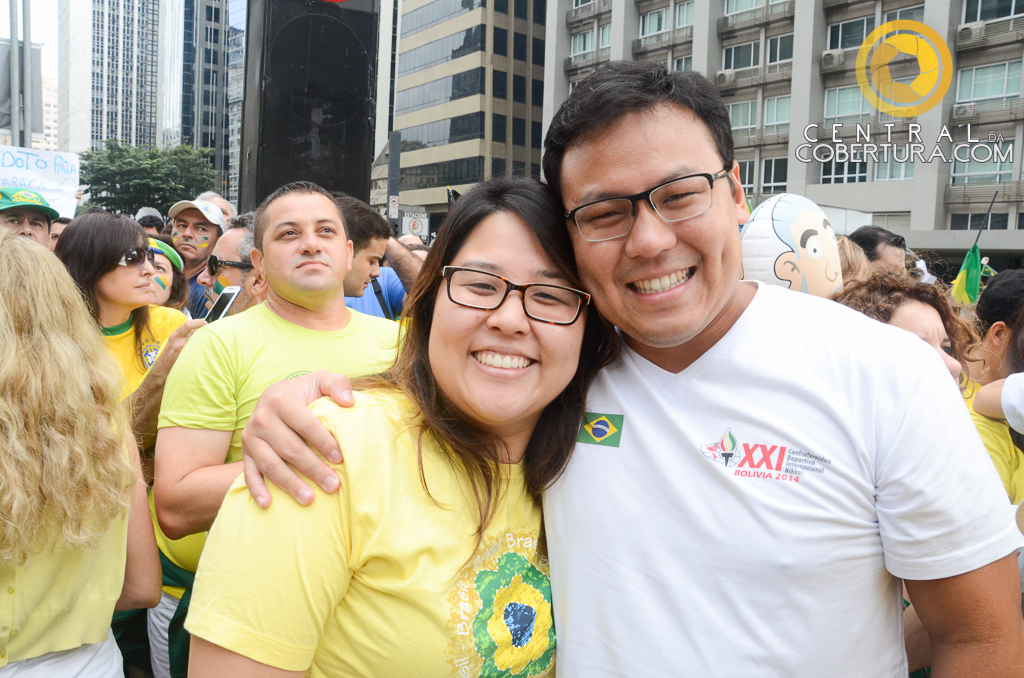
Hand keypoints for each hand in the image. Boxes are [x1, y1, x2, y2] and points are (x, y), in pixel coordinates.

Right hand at [154, 318, 205, 369]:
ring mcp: (184, 351)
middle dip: (204, 331)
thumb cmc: (169, 354)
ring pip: (199, 342)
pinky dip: (202, 348)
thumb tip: (197, 328)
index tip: (205, 322)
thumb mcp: (173, 341)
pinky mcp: (189, 359)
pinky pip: (199, 351)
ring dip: (204, 340)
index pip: (187, 325)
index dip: (198, 322)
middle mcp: (179, 343)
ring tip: (207, 340)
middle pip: (196, 333)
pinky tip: (203, 350)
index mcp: (174, 336)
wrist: (162, 368)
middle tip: (210, 331)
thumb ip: (183, 334)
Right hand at [241, 371, 354, 507]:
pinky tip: (267, 503)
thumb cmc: (305, 392)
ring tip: (310, 499)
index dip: (323, 442)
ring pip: (271, 464)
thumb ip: (338, 384)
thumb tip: (349, 402)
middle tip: (333, 485)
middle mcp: (262, 418)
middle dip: (313, 469)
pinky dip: (257, 489)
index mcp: (281, 399)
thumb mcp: (322, 380)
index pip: (305, 425)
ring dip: (290, 484)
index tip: (340, 458)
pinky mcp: (245, 452)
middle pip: (290, 448)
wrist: (276, 396)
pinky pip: (249, 473)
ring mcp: (251, 437)